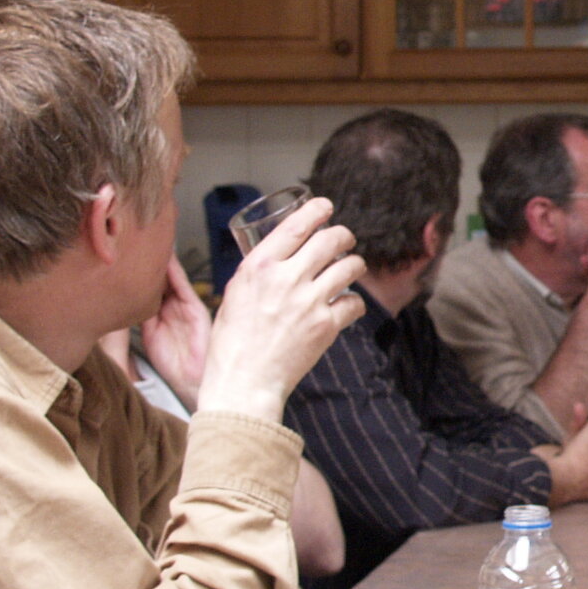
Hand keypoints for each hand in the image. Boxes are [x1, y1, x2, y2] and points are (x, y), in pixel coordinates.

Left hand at [136, 255, 211, 410]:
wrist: (189, 383)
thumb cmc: (169, 366)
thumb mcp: (144, 338)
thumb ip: (133, 320)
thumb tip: (117, 302)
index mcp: (159, 314)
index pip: (146, 286)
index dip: (135, 271)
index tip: (121, 256)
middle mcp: (172, 307)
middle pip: (158, 278)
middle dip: (146, 260)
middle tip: (132, 240)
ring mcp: (185, 306)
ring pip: (170, 277)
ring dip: (160, 260)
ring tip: (147, 241)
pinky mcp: (196, 309)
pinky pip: (183, 286)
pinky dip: (175, 271)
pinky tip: (165, 258)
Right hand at [196, 195, 363, 420]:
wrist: (243, 381)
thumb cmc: (233, 343)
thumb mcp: (234, 294)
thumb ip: (259, 272)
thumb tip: (279, 257)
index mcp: (259, 267)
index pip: (296, 225)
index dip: (317, 210)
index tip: (326, 207)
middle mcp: (287, 279)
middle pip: (330, 239)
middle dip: (343, 235)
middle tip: (344, 239)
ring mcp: (309, 302)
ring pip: (350, 266)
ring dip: (354, 264)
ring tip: (352, 267)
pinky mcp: (326, 327)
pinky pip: (354, 303)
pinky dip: (353, 303)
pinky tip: (346, 306)